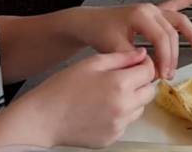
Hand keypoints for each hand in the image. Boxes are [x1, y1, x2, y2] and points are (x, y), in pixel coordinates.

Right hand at [15, 48, 156, 148]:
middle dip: (141, 83)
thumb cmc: (61, 89)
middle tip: (123, 79)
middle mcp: (123, 107)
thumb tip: (142, 54)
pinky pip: (125, 123)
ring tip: (109, 95)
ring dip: (132, 100)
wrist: (42, 118)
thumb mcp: (91, 63)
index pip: (149, 71)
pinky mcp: (112, 138)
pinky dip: (119, 116)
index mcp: (120, 84)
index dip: (144, 65)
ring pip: (139, 109)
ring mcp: (119, 125)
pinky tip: (101, 110)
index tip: (136, 64)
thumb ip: (121, 57)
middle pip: (149, 92)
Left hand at [65, 0, 191, 79]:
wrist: (89, 23)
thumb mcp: (113, 48)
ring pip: (178, 20)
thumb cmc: (99, 33)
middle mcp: (150, 10)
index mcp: (141, 15)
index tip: (162, 75)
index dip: (165, 58)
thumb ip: (133, 58)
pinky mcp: (152, 12)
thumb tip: (152, 69)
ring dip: (190, 34)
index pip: (162, 38)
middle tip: (170, 73)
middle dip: (174, 55)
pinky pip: (174, 5)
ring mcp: (152, 9)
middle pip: (172, 32)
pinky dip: (187, 0)